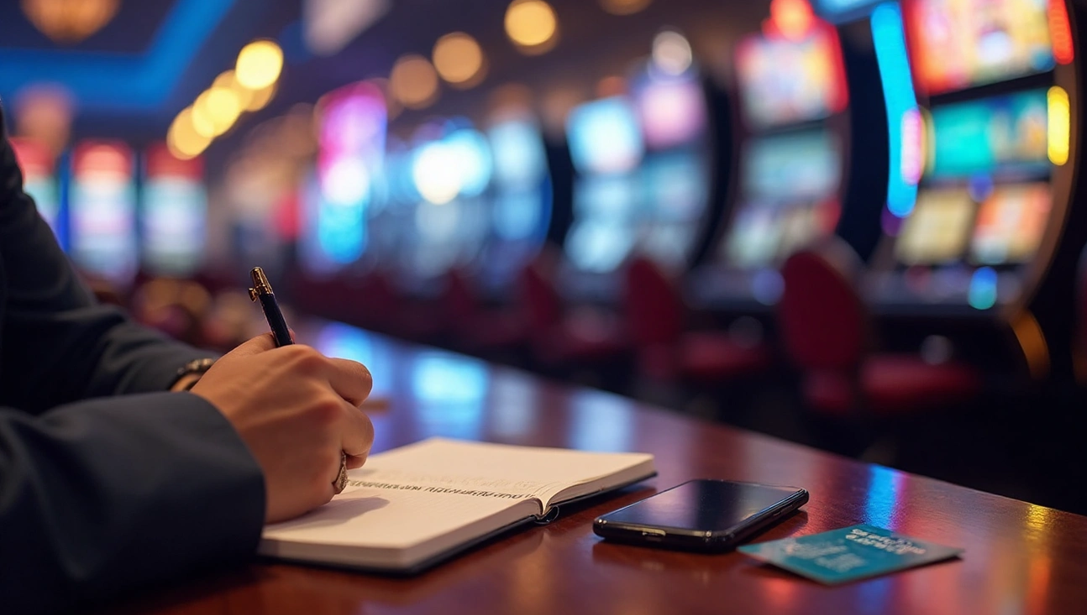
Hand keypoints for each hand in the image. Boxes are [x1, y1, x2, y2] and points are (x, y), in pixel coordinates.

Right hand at [190, 334, 374, 522]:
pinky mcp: (323, 477)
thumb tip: (287, 334)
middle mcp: (325, 399)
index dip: (346, 397)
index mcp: (308, 365)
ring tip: (294, 463)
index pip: (359, 379)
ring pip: (354, 452)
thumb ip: (267, 347)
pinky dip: (314, 486)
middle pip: (364, 420)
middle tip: (321, 442)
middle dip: (348, 431)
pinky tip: (283, 482)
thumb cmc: (208, 412)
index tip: (334, 408)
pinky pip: (333, 482)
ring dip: (334, 459)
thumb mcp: (234, 365)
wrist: (185, 462)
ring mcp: (328, 439)